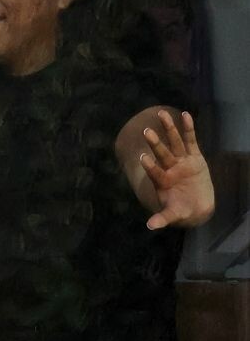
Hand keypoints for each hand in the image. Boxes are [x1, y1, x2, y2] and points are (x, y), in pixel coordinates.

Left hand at [140, 110, 212, 230]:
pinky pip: (191, 140)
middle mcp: (170, 169)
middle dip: (155, 143)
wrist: (197, 207)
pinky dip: (188, 128)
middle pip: (162, 154)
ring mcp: (181, 162)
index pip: (155, 172)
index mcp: (163, 182)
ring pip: (174, 143)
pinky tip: (185, 115)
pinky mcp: (195, 157)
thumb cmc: (182, 210)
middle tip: (145, 131)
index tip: (142, 157)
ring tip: (161, 114)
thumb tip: (150, 226)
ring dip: (169, 129)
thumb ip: (162, 218)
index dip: (150, 165)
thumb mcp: (173, 215)